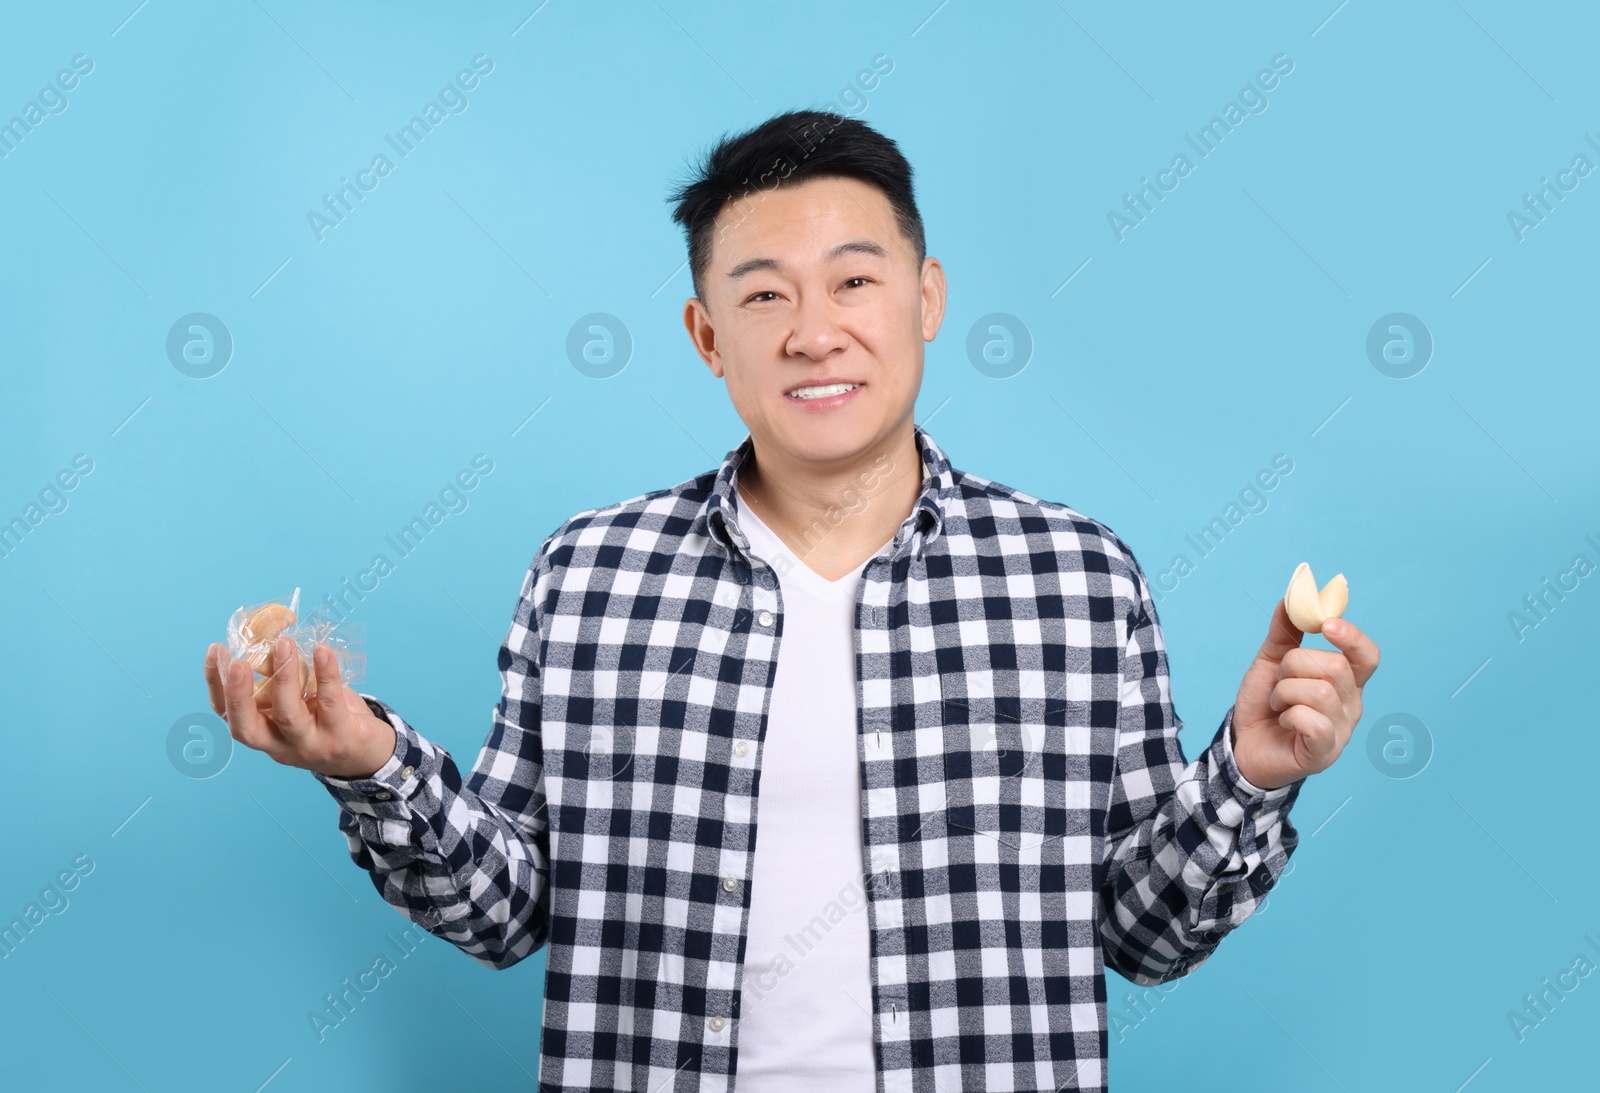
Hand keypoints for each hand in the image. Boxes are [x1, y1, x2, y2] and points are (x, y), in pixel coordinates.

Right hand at [203, 637, 395, 778]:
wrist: (367, 754)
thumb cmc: (326, 720)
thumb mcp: (299, 704)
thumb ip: (283, 681)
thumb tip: (271, 637)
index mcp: (264, 734)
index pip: (229, 715)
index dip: (217, 686)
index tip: (216, 651)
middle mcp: (280, 746)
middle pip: (248, 728)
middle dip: (238, 695)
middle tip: (237, 661)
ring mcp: (310, 745)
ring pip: (289, 715)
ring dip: (284, 677)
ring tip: (283, 644)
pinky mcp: (341, 737)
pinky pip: (330, 703)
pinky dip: (325, 675)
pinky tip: (323, 651)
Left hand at [1230, 600, 1380, 789]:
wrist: (1243, 744)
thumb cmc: (1264, 704)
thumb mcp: (1270, 662)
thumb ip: (1284, 633)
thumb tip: (1290, 598)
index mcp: (1345, 681)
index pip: (1368, 656)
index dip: (1352, 637)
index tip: (1326, 624)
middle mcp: (1351, 705)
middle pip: (1335, 666)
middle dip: (1294, 666)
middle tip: (1278, 680)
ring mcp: (1341, 731)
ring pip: (1320, 692)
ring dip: (1285, 692)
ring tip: (1278, 704)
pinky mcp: (1325, 753)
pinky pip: (1314, 722)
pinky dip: (1290, 716)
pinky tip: (1284, 722)